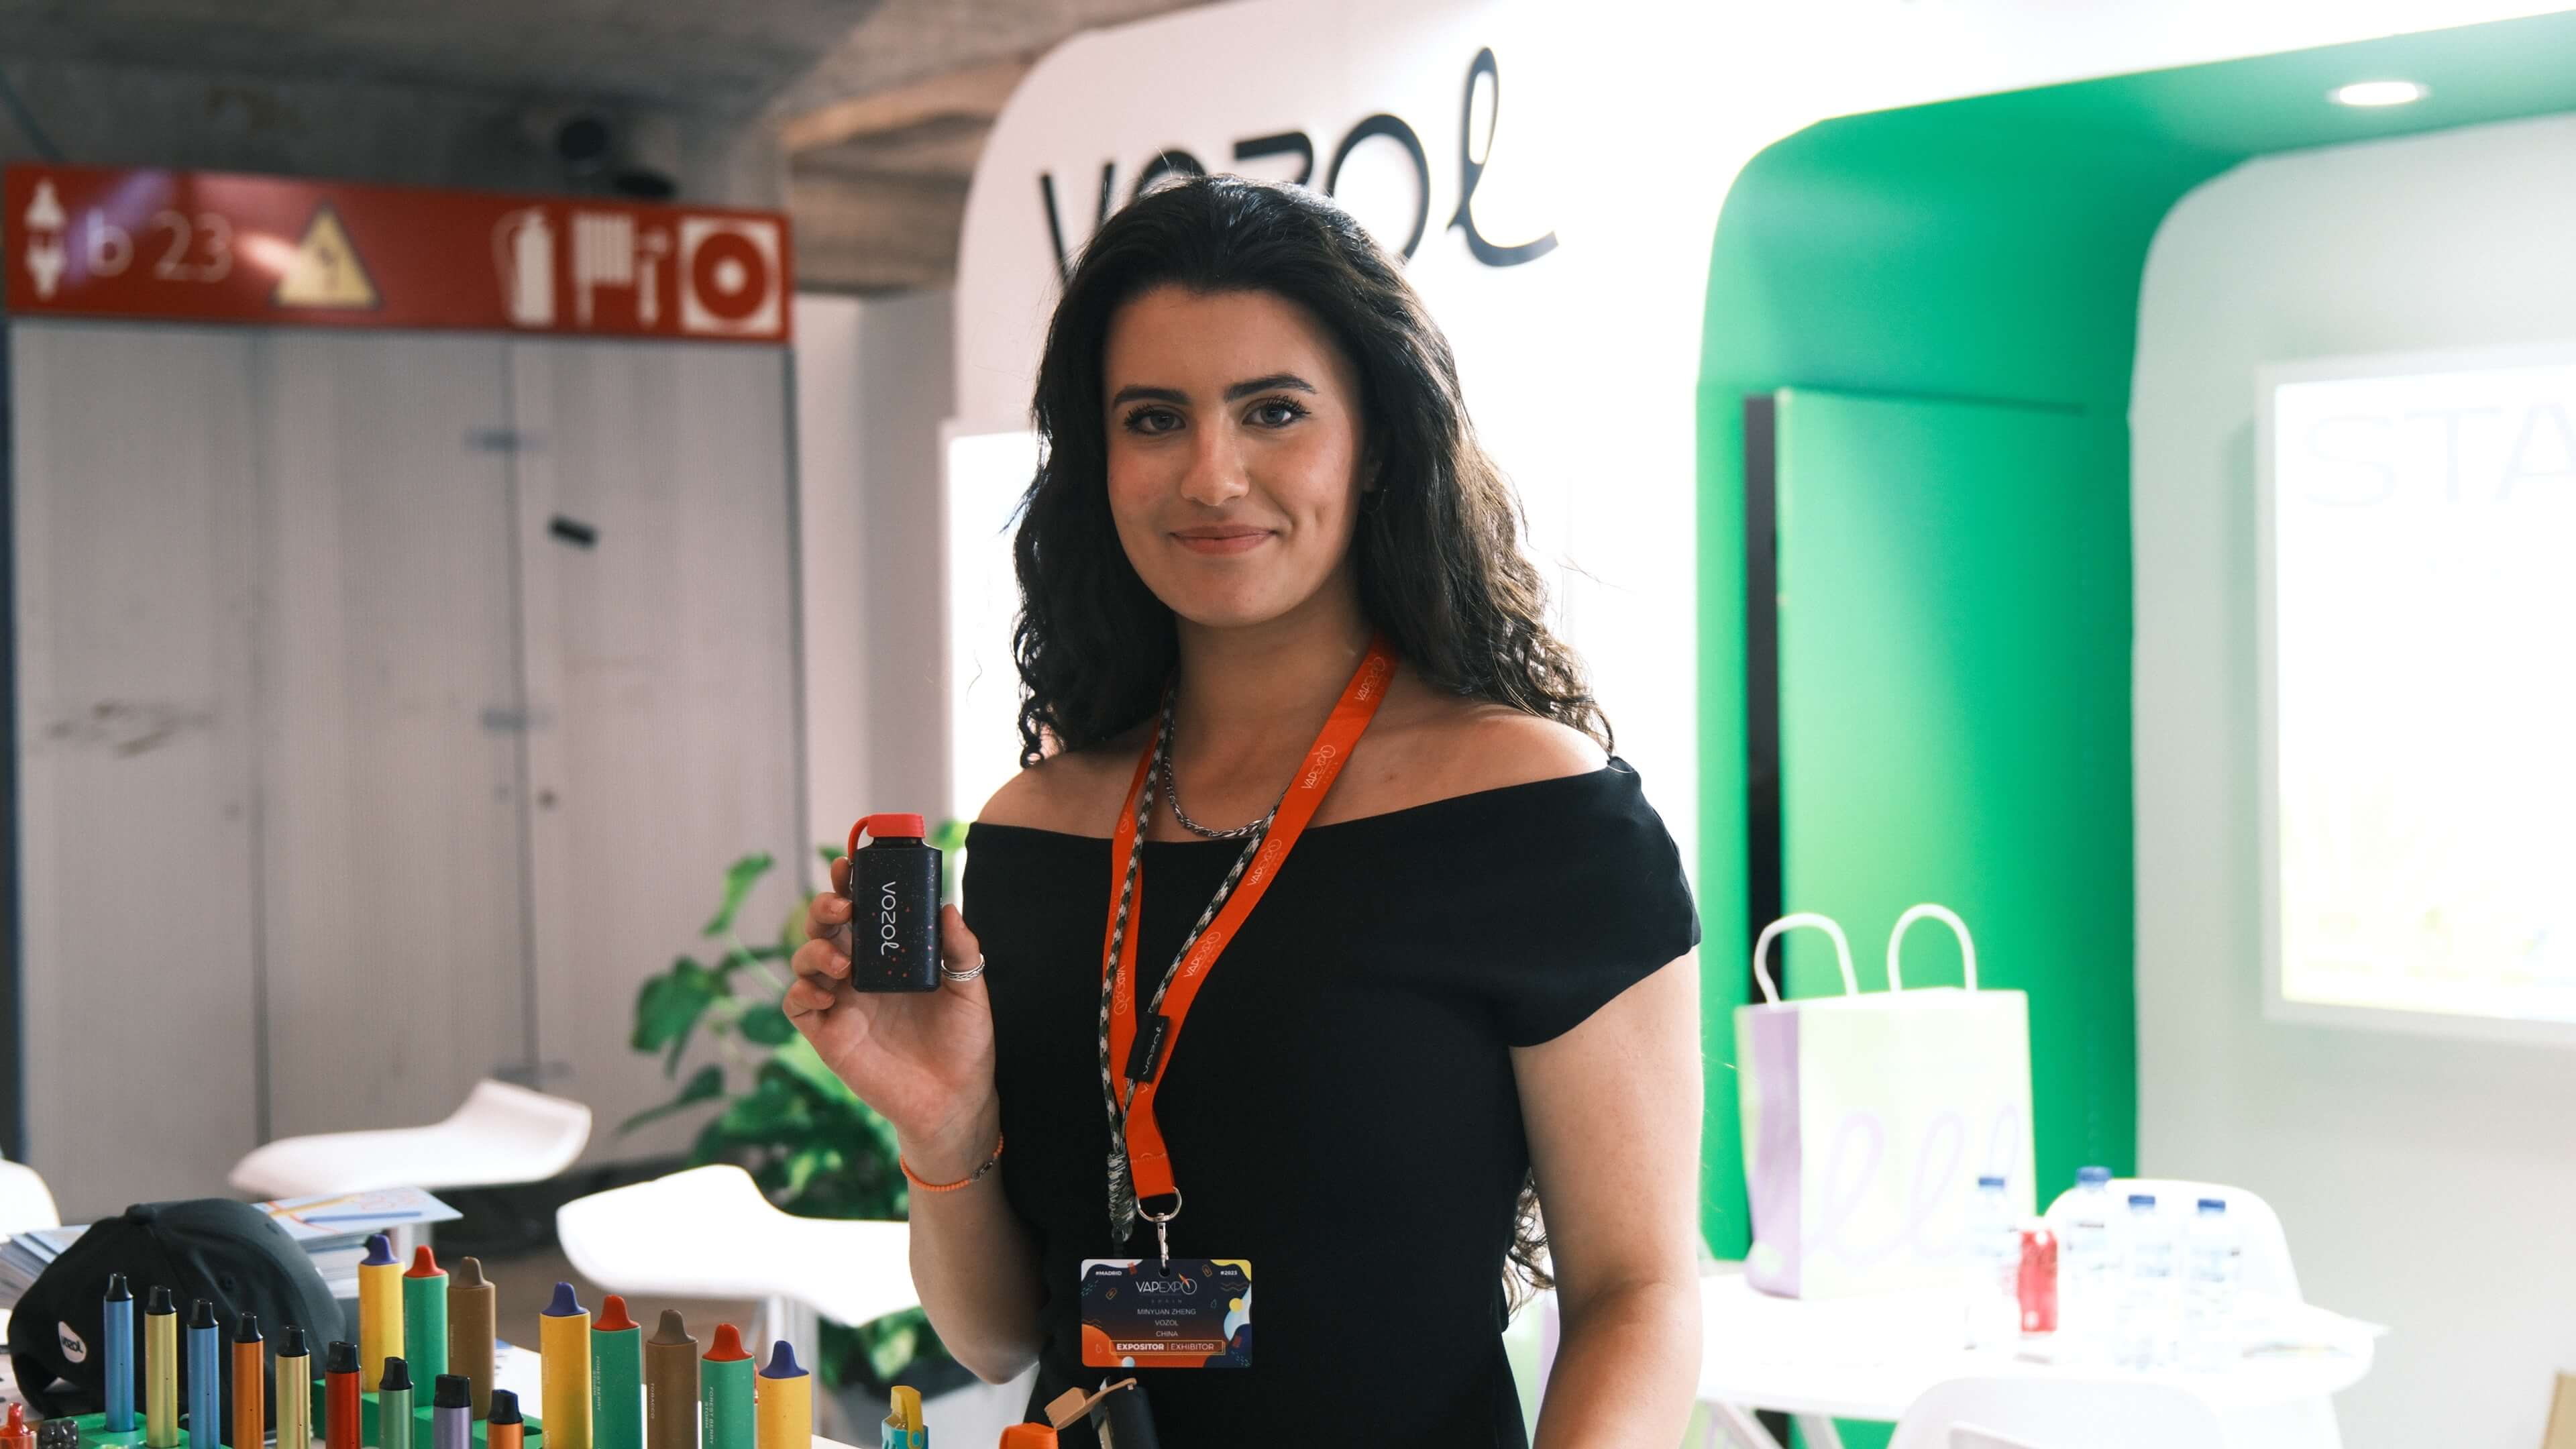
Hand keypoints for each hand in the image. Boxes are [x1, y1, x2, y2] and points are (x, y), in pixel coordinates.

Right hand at [788, 856, 998, 1176]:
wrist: (956, 1099)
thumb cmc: (963, 1043)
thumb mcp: (969, 989)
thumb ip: (960, 949)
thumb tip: (947, 908)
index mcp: (890, 956)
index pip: (860, 911)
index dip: (849, 884)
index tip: (849, 863)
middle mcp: (860, 974)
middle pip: (826, 928)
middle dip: (824, 906)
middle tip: (842, 904)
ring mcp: (841, 1003)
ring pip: (805, 961)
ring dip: (814, 949)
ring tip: (841, 960)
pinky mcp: (829, 1036)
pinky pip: (798, 1005)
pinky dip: (803, 991)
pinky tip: (827, 992)